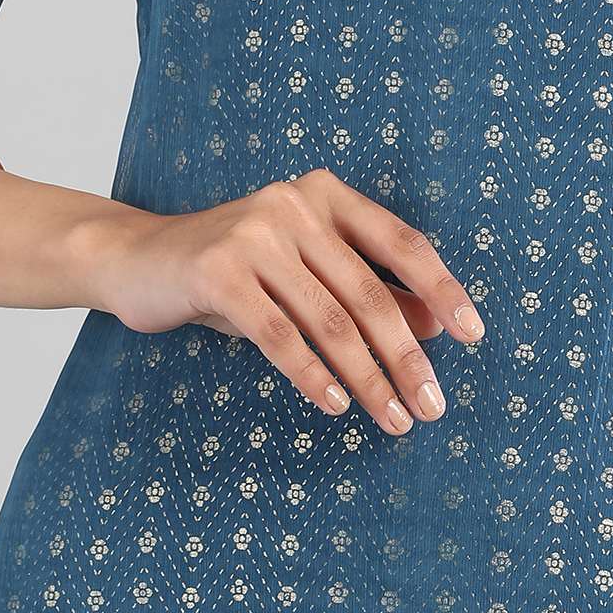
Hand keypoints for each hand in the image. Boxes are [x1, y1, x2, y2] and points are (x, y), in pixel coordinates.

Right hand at [90, 169, 484, 432]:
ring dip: (367, 378)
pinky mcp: (218, 271)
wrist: (139, 260)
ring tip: (393, 418)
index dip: (440, 288)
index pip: (400, 241)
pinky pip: (278, 334)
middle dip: (406, 356)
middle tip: (432, 406)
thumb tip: (433, 326)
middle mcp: (295, 202)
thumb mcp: (305, 275)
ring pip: (329, 319)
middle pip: (368, 292)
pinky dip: (311, 374)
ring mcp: (255, 232)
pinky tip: (334, 405)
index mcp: (326, 194)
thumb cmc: (236, 274)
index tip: (473, 335)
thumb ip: (366, 290)